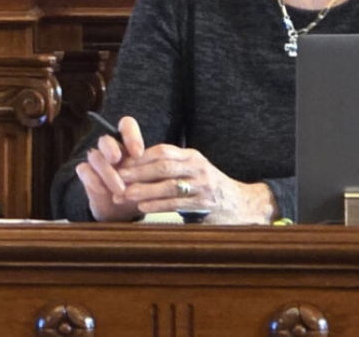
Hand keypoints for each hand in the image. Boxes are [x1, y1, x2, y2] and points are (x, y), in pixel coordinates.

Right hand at [72, 114, 146, 221]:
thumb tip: (161, 169)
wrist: (122, 210)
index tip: (138, 153)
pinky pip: (84, 170)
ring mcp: (96, 160)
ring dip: (107, 173)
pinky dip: (93, 180)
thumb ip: (152, 171)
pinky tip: (104, 191)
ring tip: (121, 190)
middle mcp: (110, 148)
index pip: (126, 126)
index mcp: (127, 143)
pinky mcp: (86, 173)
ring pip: (95, 157)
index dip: (130, 135)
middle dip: (110, 148)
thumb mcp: (150, 180)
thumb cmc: (139, 189)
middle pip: (105, 139)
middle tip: (116, 159)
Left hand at [74, 114, 273, 224]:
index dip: (139, 157)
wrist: (242, 204)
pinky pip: (177, 203)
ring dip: (143, 190)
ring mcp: (202, 186)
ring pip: (168, 185)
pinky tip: (143, 206)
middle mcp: (198, 168)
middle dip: (137, 172)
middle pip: (162, 166)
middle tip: (116, 177)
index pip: (162, 151)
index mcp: (192, 156)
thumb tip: (133, 166)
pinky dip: (158, 204)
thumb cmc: (208, 187)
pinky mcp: (204, 205)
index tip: (119, 162)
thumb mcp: (192, 171)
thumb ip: (170, 167)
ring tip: (124, 193)